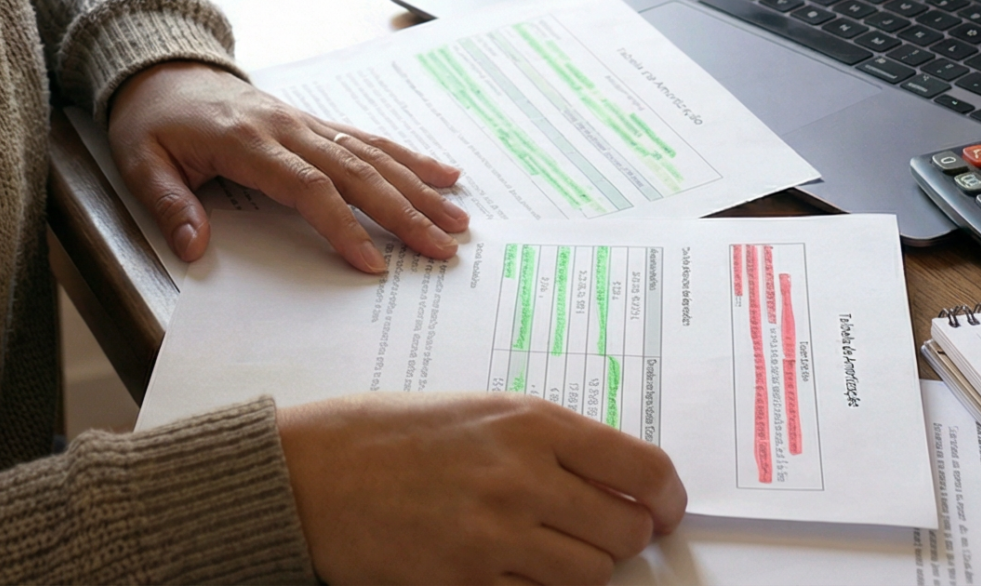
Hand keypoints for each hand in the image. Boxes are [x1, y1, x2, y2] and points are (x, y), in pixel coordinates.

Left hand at [106, 62, 466, 272]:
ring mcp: (306, 121)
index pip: (307, 187)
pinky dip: (409, 157)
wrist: (161, 67)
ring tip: (458, 218)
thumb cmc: (152, 121)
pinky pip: (369, 138)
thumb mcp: (140, 162)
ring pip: (373, 154)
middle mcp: (288, 128)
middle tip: (443, 247)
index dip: (341, 224)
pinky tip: (443, 172)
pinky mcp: (315, 121)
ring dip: (418, 187)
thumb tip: (194, 249)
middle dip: (404, 212)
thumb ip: (169, 204)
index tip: (371, 263)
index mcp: (248, 142)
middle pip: (356, 171)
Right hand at [279, 393, 685, 584]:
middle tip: (600, 534)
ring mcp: (497, 535)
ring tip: (545, 551)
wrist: (312, 473)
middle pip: (625, 531)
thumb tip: (617, 485)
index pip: (643, 469)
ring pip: (591, 575)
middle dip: (622, 539)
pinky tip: (509, 571)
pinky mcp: (467, 583)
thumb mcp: (480, 412)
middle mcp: (524, 476)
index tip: (664, 512)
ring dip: (580, 570)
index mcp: (532, 422)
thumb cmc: (390, 435)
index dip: (668, 500)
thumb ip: (550, 443)